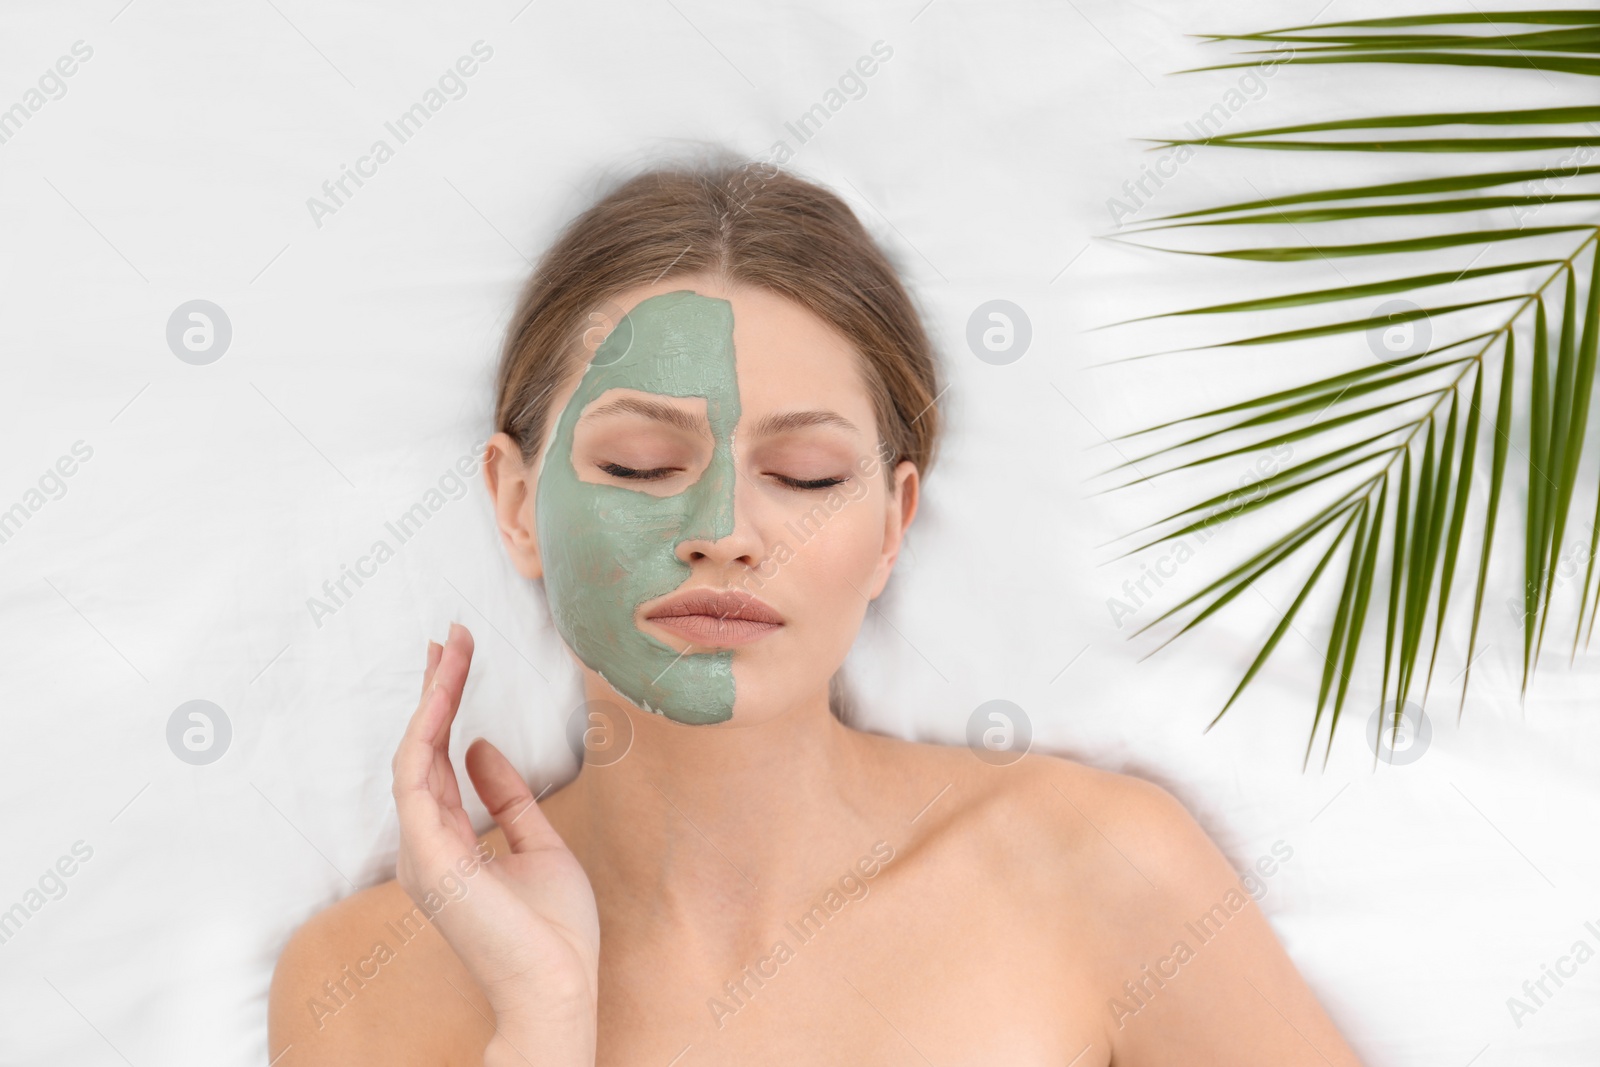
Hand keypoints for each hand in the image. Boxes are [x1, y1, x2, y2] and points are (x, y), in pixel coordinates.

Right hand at [392, 622, 599, 1063]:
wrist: (559, 986)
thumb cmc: (553, 930)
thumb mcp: (540, 844)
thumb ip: (510, 799)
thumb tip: (483, 748)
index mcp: (450, 842)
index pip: (438, 759)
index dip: (445, 705)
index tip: (458, 656)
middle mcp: (427, 844)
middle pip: (420, 748)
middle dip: (434, 688)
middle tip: (449, 635)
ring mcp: (423, 853)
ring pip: (414, 754)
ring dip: (433, 697)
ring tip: (451, 648)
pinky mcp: (430, 859)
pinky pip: (417, 782)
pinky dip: (426, 733)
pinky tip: (444, 695)